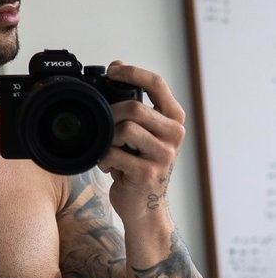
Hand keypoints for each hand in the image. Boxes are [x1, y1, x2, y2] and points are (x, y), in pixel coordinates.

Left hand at [98, 61, 185, 226]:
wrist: (144, 207)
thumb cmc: (139, 167)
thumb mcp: (144, 135)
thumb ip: (136, 110)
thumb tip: (115, 70)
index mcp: (174, 119)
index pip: (157, 84)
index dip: (132, 72)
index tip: (112, 69)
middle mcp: (174, 134)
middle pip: (134, 107)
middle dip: (110, 114)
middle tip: (103, 127)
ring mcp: (163, 155)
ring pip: (124, 129)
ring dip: (107, 139)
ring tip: (109, 150)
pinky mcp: (147, 173)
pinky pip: (114, 154)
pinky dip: (104, 159)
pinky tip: (109, 166)